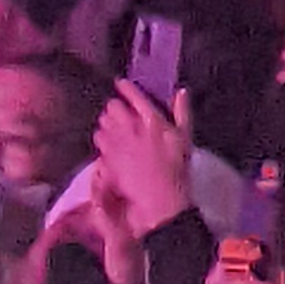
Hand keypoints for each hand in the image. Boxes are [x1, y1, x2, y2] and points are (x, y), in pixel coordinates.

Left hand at [92, 75, 191, 232]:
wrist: (160, 200)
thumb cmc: (176, 170)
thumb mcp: (185, 138)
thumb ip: (182, 112)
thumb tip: (181, 91)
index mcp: (152, 121)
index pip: (134, 96)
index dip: (125, 87)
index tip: (120, 83)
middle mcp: (131, 129)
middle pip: (112, 107)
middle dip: (115, 108)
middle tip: (121, 113)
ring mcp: (117, 143)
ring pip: (103, 122)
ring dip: (107, 123)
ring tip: (116, 129)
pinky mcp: (107, 157)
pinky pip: (99, 141)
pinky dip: (103, 140)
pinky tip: (111, 145)